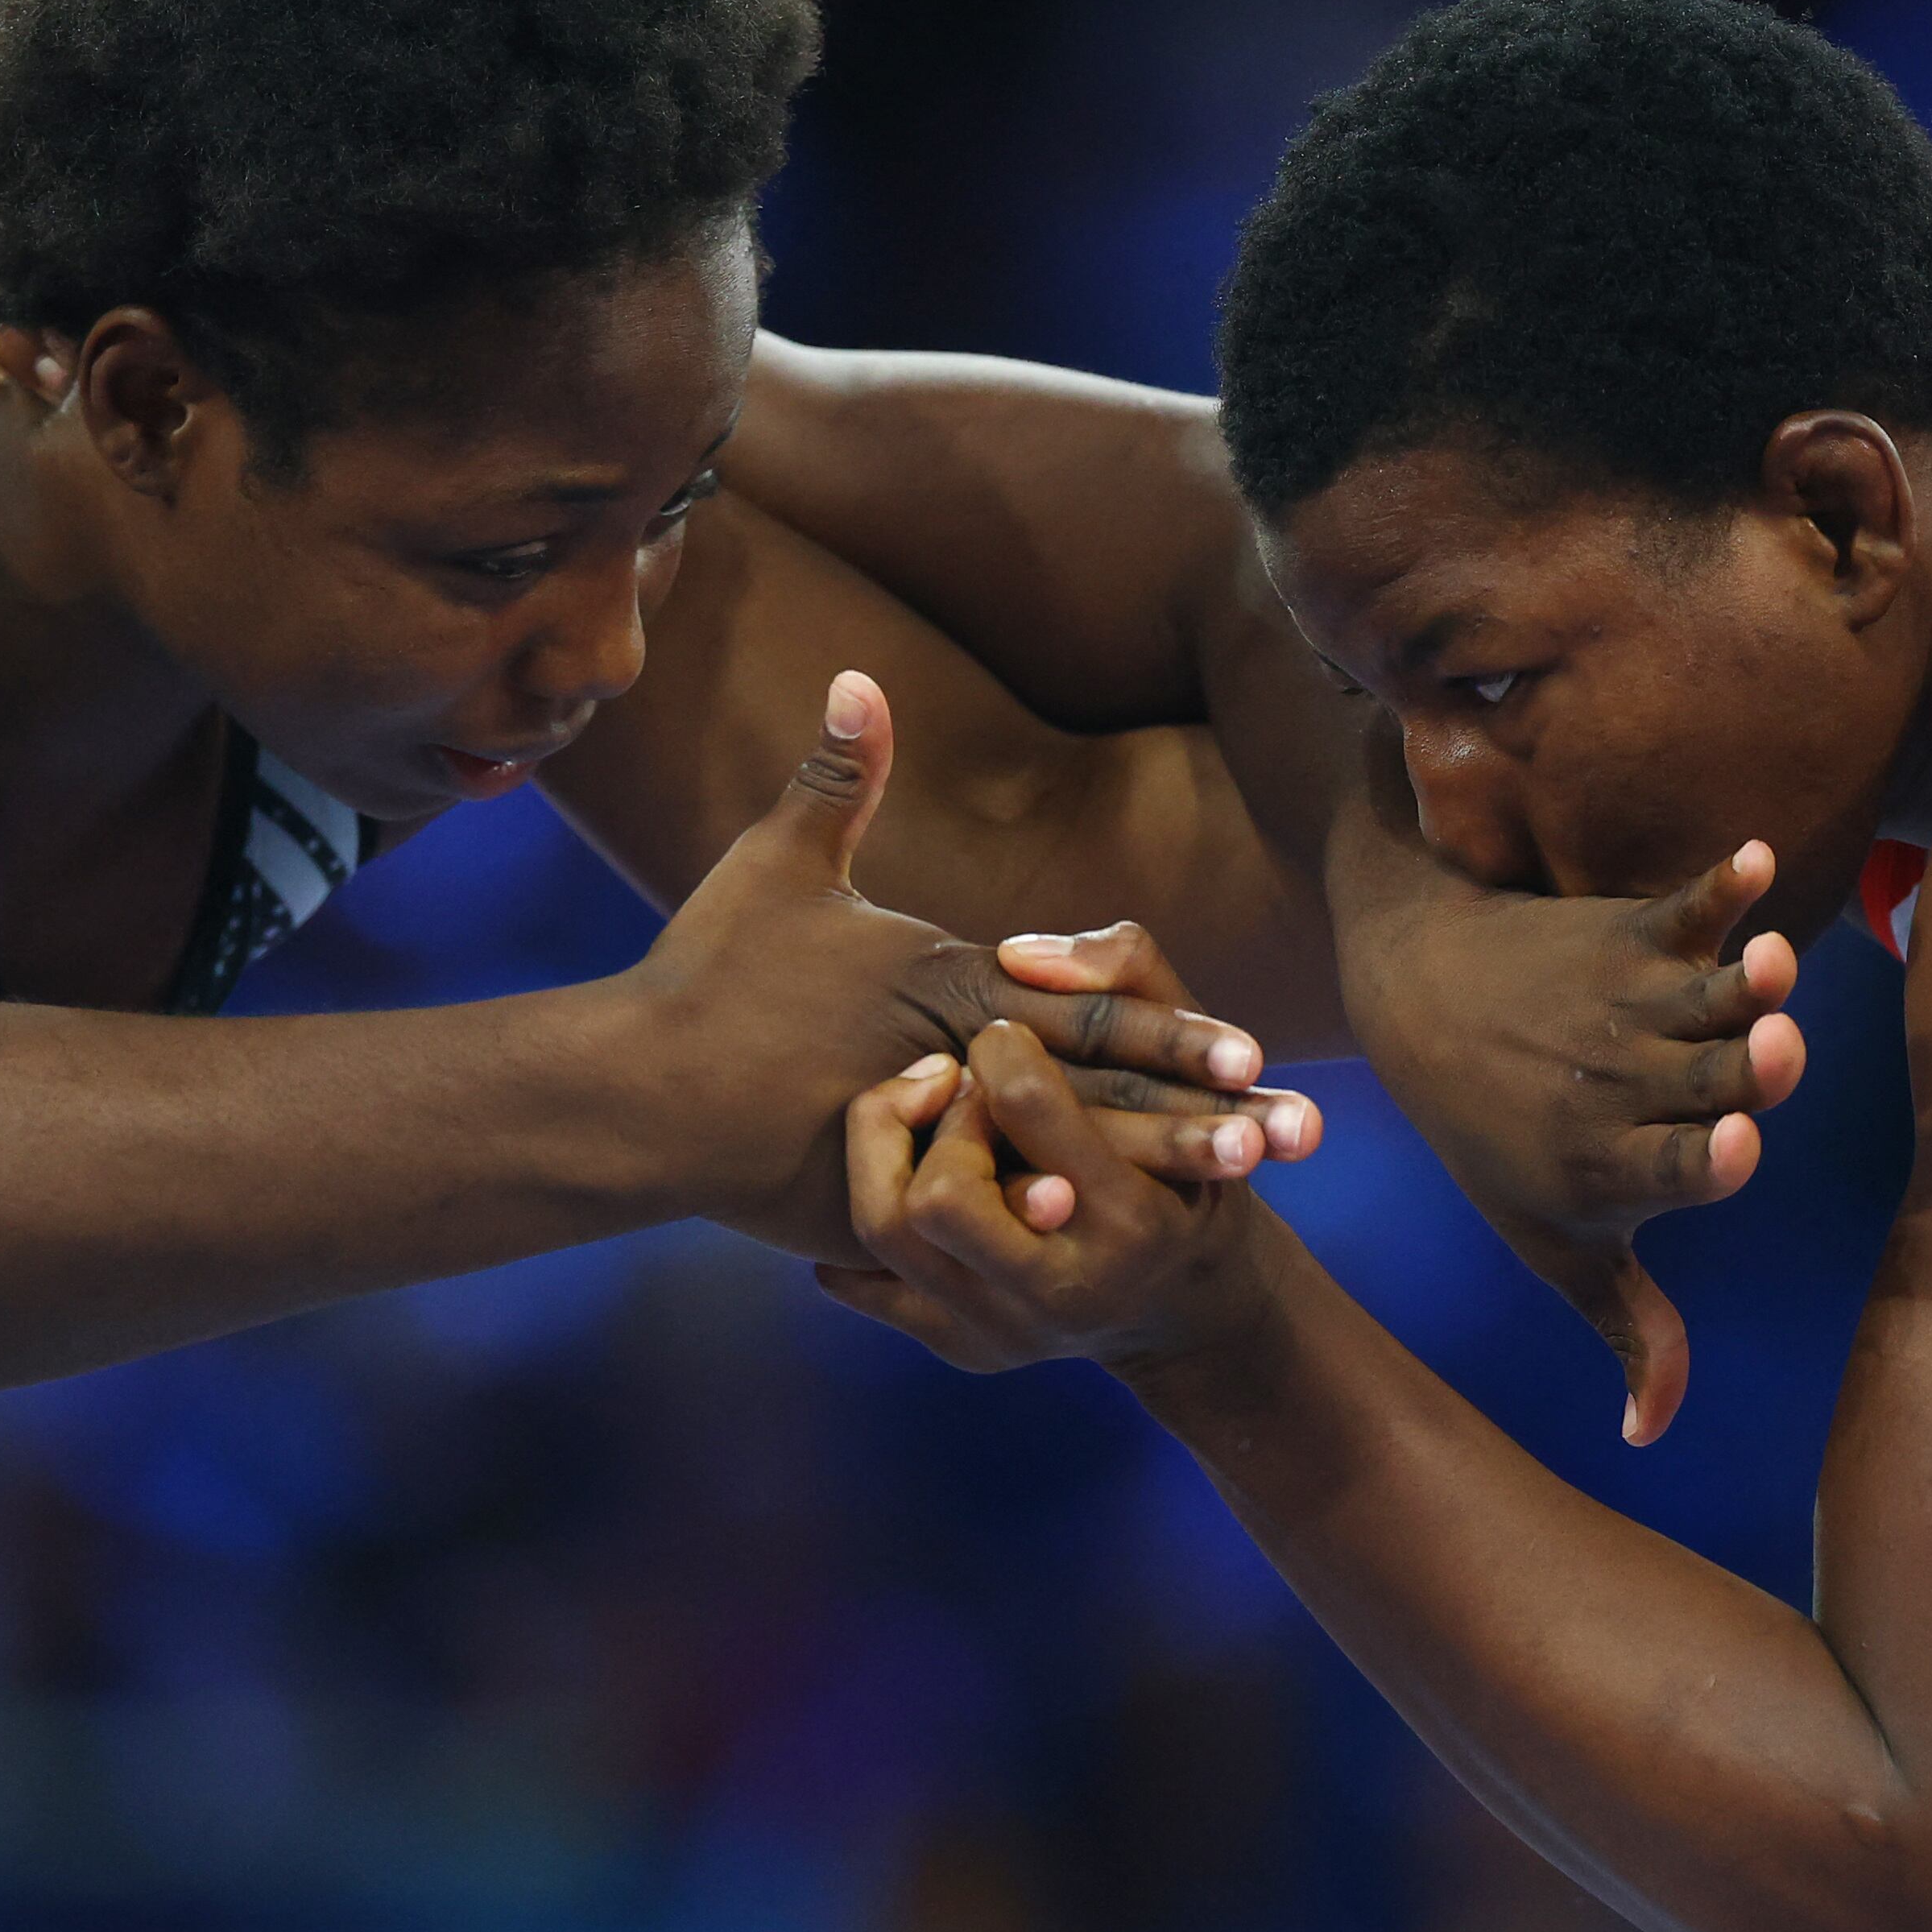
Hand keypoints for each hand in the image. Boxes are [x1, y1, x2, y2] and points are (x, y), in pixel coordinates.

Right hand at [634, 672, 1314, 1254]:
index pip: (1087, 1013)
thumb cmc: (708, 975)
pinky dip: (1063, 1239)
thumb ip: (836, 776)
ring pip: (1068, 1165)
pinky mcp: (887, 1207)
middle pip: (1104, 1096)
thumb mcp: (777, 864)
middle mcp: (953, 1071)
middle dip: (1206, 1117)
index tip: (1256, 1052)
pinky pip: (992, 1226)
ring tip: (1245, 1196)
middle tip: (1296, 1140)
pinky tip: (1131, 1258)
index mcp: (945, 988)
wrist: (635, 1095)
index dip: (1176, 1031)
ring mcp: (927, 1149)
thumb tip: (858, 673)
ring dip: (1161, 1178)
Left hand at [817, 1020, 1297, 1374]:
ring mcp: (1008, 1330)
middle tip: (961, 1086)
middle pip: (939, 1193)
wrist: (1182, 1301)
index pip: (1022, 1105)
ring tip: (925, 1119)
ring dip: (890, 1151)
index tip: (1002, 1034)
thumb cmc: (1193, 1153)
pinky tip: (893, 1172)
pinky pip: (860, 1279)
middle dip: (938, 1118)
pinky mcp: (963, 1349)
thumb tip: (1014, 953)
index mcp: (1134, 1218)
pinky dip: (860, 1217)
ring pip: (886, 1230)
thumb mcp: (1199, 1061)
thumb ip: (1128, 977)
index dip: (998, 1047)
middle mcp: (1068, 1291)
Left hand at [1337, 834, 1807, 1444]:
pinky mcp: (1631, 935)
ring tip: (1770, 955)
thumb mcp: (1552, 1241)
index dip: (1706, 1158)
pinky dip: (1715, 882)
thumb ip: (1629, 1328)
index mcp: (1610, 1163)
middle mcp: (1624, 1082)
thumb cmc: (1498, 1141)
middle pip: (1707, 1077)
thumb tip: (1649, 1436)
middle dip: (1748, 1065)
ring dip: (1744, 975)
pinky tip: (1749, 858)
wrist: (1417, 1004)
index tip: (1736, 1143)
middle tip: (1776, 1048)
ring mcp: (1629, 1004)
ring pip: (1704, 994)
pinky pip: (1681, 904)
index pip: (1670, 1167)